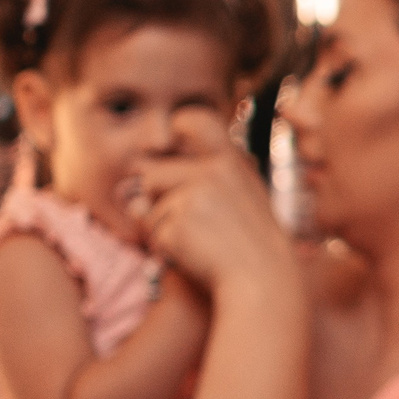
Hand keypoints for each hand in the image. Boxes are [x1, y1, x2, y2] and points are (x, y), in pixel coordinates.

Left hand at [133, 108, 295, 299]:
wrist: (263, 279)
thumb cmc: (250, 242)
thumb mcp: (240, 197)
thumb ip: (198, 181)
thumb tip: (135, 195)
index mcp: (230, 160)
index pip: (190, 120)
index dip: (173, 132)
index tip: (171, 148)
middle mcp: (212, 171)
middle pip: (150, 173)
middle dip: (156, 198)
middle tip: (191, 219)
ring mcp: (194, 196)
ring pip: (146, 206)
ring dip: (159, 225)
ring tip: (196, 239)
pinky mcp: (178, 224)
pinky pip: (151, 233)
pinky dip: (165, 247)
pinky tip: (195, 253)